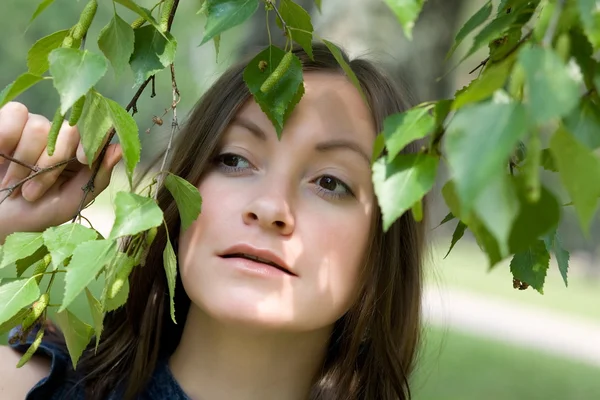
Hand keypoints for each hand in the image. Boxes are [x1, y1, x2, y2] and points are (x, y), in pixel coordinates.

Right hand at [0, 102, 121, 241]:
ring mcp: (34, 127)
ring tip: (14, 184)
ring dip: (24, 161)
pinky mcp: (8, 121)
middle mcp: (59, 137)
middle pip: (68, 131)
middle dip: (50, 165)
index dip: (90, 142)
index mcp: (79, 154)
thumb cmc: (35, 212)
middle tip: (32, 193)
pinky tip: (1, 156)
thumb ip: (97, 177)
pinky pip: (16, 113)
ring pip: (40, 126)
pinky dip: (6, 136)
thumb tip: (120, 148)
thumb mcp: (70, 201)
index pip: (94, 134)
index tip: (82, 160)